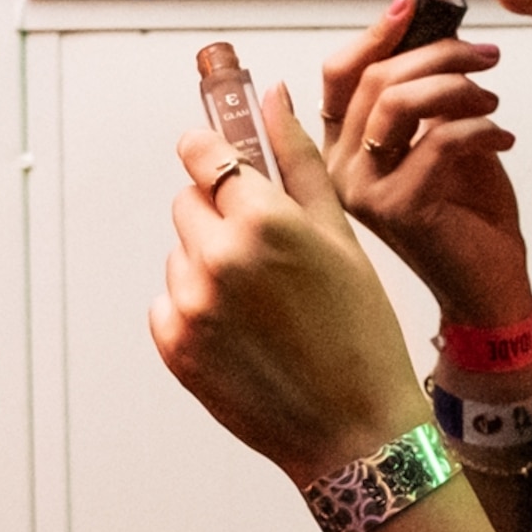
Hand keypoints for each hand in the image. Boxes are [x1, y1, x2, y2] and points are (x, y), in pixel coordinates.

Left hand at [151, 82, 429, 483]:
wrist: (354, 432)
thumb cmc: (361, 336)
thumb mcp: (340, 238)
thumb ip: (299, 161)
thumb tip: (271, 99)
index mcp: (262, 220)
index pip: (201, 153)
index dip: (207, 150)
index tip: (211, 153)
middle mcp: (218, 258)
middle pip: (188, 202)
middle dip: (219, 215)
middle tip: (267, 255)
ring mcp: (190, 305)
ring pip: (181, 254)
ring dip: (209, 265)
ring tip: (263, 305)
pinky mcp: (175, 346)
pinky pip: (170, 303)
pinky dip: (197, 310)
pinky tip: (245, 334)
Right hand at [319, 0, 530, 327]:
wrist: (488, 283)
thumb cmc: (468, 214)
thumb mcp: (445, 137)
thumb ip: (430, 94)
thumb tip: (437, 28)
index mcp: (344, 148)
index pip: (340, 75)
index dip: (375, 34)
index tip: (413, 4)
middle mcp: (341, 169)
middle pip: (375, 80)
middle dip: (438, 54)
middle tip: (485, 56)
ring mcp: (363, 190)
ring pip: (399, 103)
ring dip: (457, 87)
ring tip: (492, 101)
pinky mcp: (398, 207)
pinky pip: (440, 140)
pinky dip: (482, 128)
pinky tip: (504, 137)